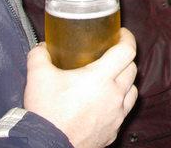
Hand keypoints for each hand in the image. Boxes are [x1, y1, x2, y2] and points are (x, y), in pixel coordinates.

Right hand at [24, 28, 137, 147]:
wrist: (45, 145)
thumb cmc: (45, 111)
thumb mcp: (38, 77)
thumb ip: (39, 56)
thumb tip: (42, 47)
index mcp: (101, 77)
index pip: (127, 50)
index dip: (127, 38)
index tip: (120, 34)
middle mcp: (114, 95)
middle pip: (132, 69)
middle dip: (124, 59)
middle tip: (112, 55)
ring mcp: (117, 114)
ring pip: (132, 91)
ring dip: (125, 82)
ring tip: (111, 79)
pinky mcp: (113, 131)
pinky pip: (124, 112)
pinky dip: (119, 104)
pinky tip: (105, 103)